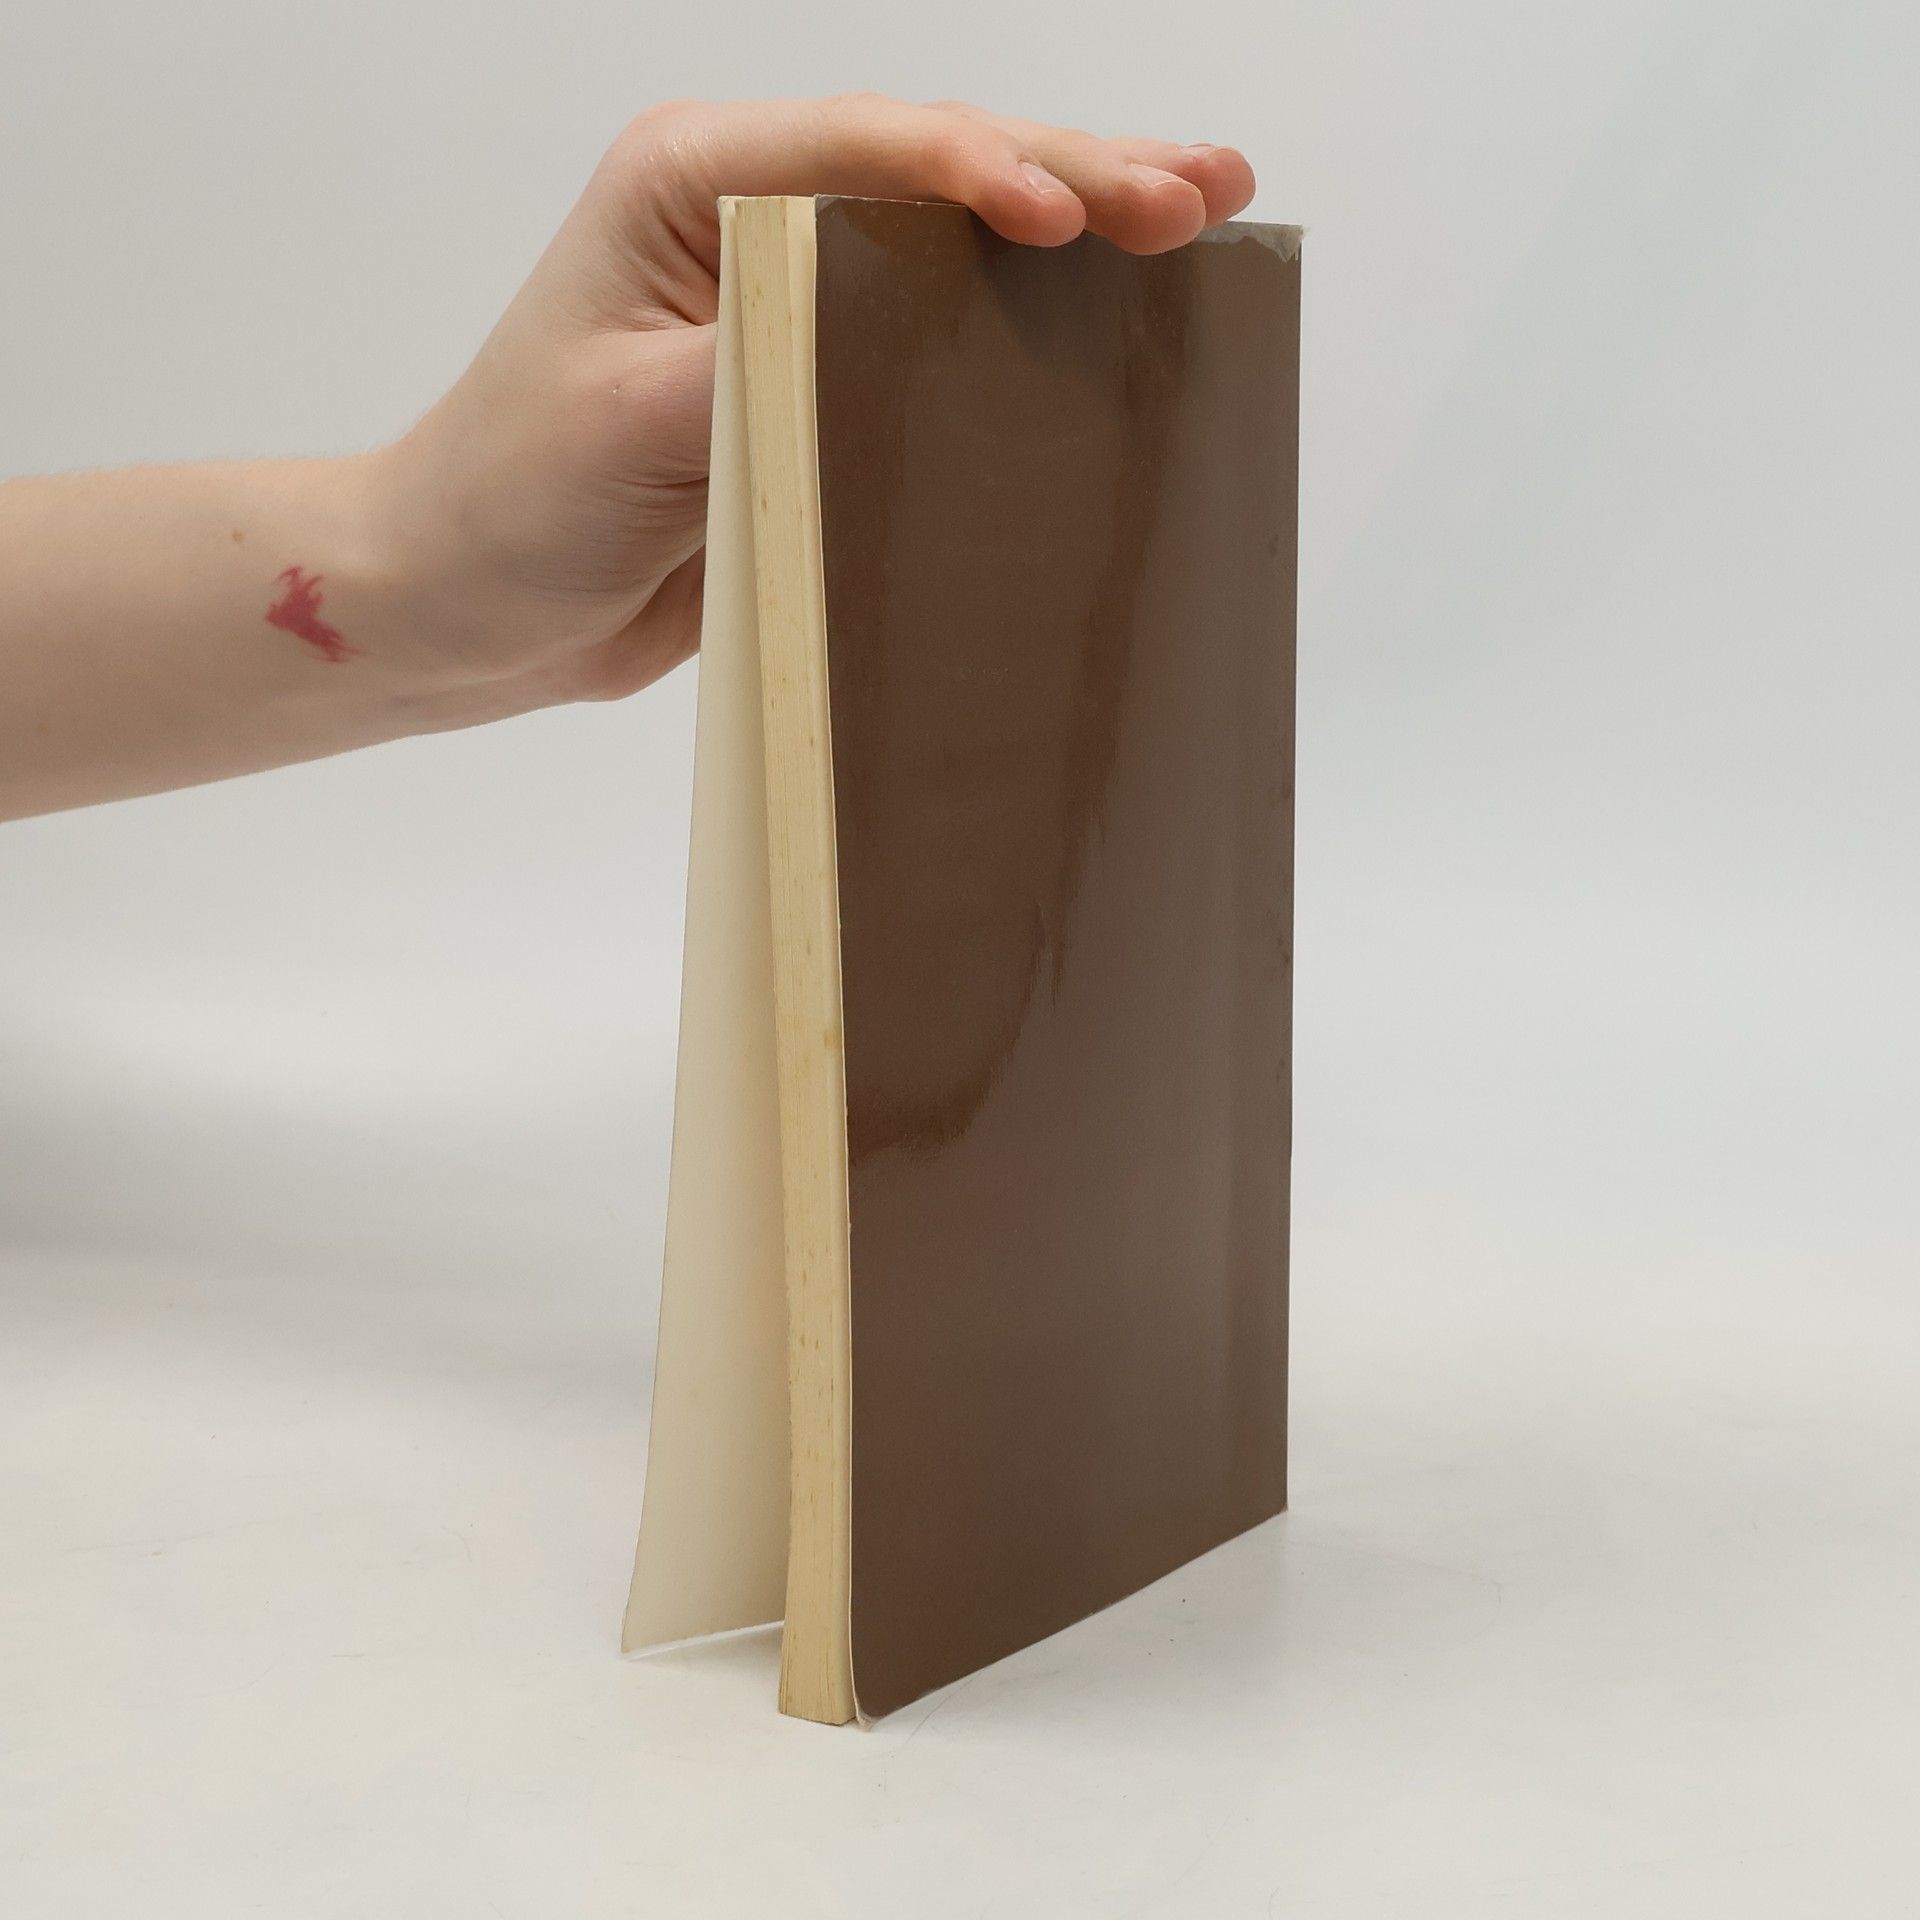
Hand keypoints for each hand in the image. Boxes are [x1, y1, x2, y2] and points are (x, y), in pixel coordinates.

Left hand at [379, 95, 1256, 714]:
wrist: (470, 604)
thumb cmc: (513, 498)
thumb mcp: (627, 423)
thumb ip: (759, 367)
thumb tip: (891, 342)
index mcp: (691, 185)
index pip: (863, 150)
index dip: (981, 171)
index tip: (1072, 217)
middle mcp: (753, 224)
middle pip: (937, 175)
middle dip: (1076, 177)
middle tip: (1202, 192)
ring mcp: (796, 305)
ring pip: (958, 249)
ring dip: (1081, 233)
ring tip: (1204, 211)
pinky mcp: (820, 391)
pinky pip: (942, 350)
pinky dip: (1032, 334)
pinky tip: (1114, 320)